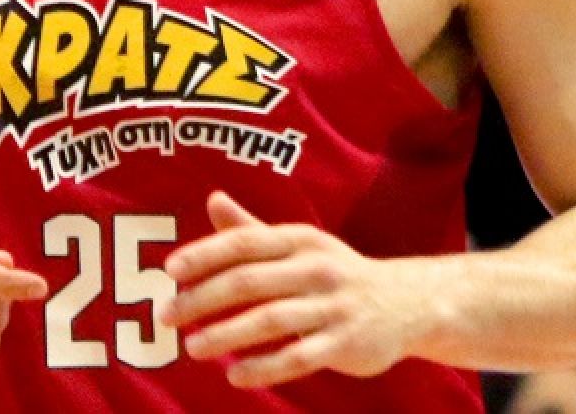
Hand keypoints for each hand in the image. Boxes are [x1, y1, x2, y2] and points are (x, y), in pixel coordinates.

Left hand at [161, 191, 435, 388]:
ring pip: (271, 320)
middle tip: (167, 316)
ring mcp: (332, 306)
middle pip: (250, 281)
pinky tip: (235, 374)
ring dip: (226, 335)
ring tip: (194, 348)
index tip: (171, 272)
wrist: (408, 302)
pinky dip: (264, 367)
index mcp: (301, 240)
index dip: (205, 255)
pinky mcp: (344, 342)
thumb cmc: (337, 273)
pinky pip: (298, 357)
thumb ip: (253, 230)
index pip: (245, 243)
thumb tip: (212, 200)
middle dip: (202, 299)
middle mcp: (316, 268)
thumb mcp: (300, 245)